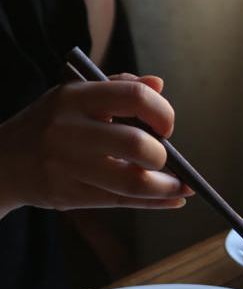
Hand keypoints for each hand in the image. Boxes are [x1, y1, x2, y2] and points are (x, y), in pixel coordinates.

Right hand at [0, 76, 192, 215]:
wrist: (2, 161)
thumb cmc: (51, 126)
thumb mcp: (74, 97)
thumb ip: (117, 88)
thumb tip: (159, 86)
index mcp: (75, 97)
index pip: (134, 97)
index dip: (162, 113)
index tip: (167, 126)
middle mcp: (69, 129)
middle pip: (137, 145)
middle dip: (163, 156)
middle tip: (164, 158)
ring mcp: (67, 165)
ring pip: (132, 181)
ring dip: (166, 186)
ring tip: (179, 186)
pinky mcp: (68, 194)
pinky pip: (122, 201)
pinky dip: (155, 201)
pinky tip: (173, 197)